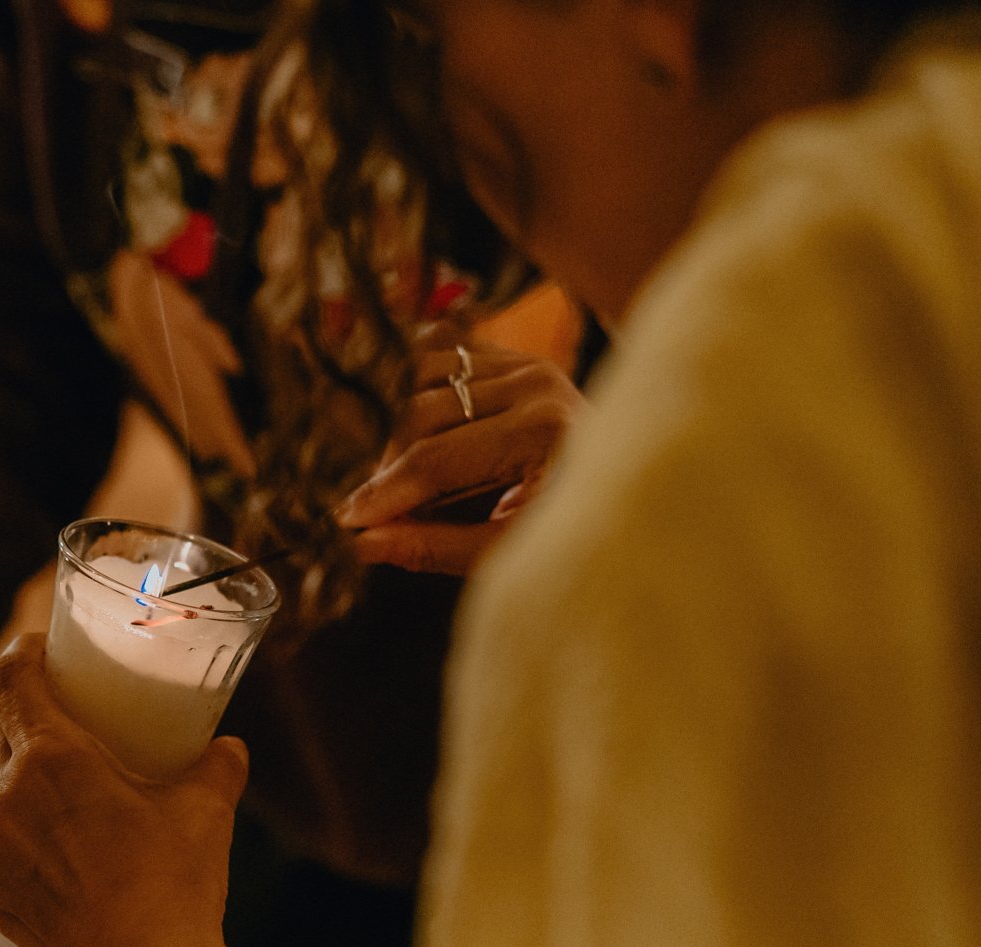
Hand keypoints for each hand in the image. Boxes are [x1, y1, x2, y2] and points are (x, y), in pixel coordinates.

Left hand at [0, 635, 248, 946]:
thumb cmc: (175, 886)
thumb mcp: (206, 810)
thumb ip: (216, 765)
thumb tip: (228, 746)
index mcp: (50, 758)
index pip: (10, 679)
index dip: (21, 651)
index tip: (40, 647)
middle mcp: (4, 796)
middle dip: (22, 712)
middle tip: (59, 712)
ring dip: (12, 775)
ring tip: (53, 784)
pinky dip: (8, 829)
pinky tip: (42, 840)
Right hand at [336, 326, 586, 575]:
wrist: (634, 500)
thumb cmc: (575, 534)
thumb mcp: (507, 554)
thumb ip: (435, 548)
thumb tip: (363, 544)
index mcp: (541, 432)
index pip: (434, 461)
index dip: (383, 495)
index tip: (345, 522)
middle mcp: (535, 384)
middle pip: (420, 414)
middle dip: (388, 466)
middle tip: (378, 512)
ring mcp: (528, 363)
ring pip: (422, 378)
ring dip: (399, 428)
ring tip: (403, 478)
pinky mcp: (519, 358)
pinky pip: (443, 358)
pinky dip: (418, 392)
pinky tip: (417, 435)